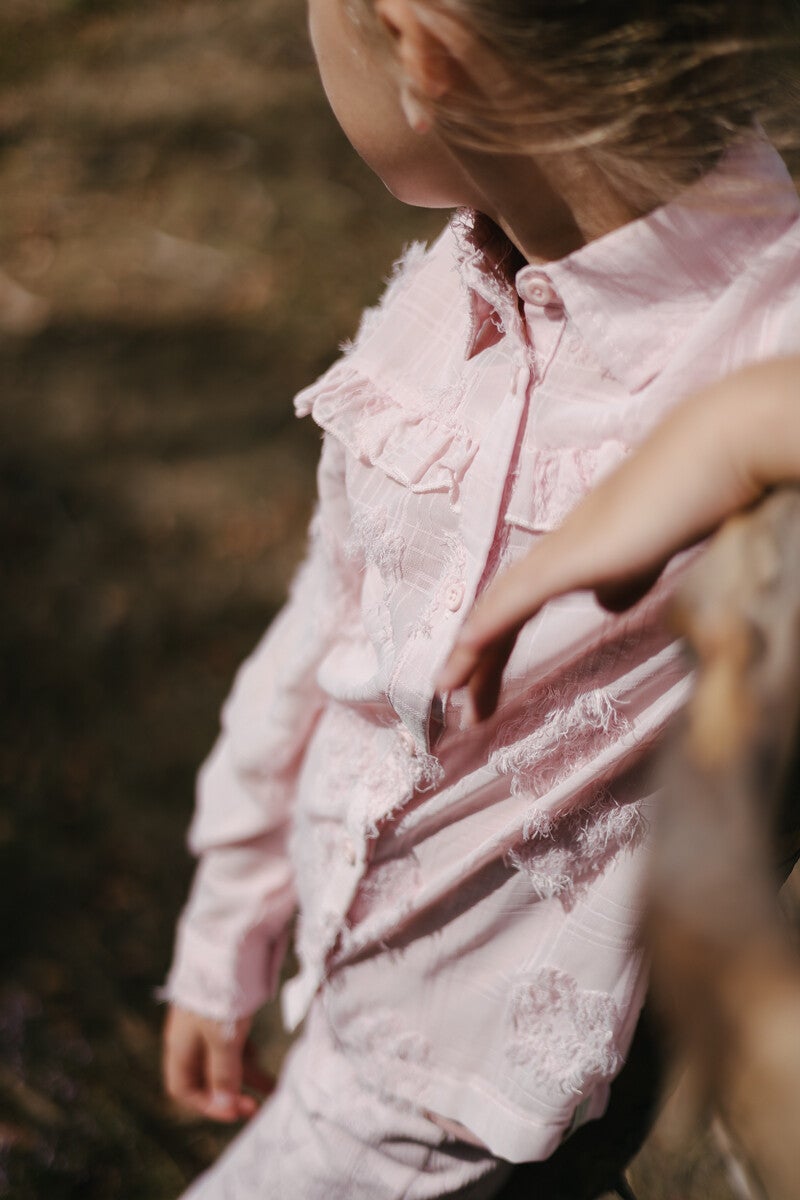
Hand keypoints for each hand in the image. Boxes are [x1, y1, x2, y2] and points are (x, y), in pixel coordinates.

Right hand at [163, 1004, 273, 1121]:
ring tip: (273, 1087)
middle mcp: (191, 1036)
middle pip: (206, 1076)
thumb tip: (226, 1109)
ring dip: (245, 1074)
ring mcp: (207, 1021)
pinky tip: (263, 1059)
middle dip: (231, 1093)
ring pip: (223, 1057)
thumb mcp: (223, 1039)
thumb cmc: (220, 995)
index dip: (207, 1105)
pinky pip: (233, 1040)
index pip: (183, 1088)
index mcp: (180, 1045)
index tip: (236, 1111)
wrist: (227, 943)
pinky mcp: (224, 1009)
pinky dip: (247, 1053)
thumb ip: (224, 1075)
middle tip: (259, 1106)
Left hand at [435, 361, 790, 721]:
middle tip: (466, 709)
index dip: (499, 644)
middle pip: (502, 608)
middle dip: (479, 660)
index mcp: (575, 550)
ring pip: (501, 604)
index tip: (487, 690)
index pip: (522, 604)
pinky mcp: (578, 553)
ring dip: (472, 651)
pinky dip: (490, 623)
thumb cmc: (694, 494)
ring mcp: (565, 547)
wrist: (717, 449)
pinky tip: (467, 648)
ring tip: (447, 690)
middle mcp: (559, 547)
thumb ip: (626, 576)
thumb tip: (603, 603)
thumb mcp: (651, 549)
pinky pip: (521, 595)